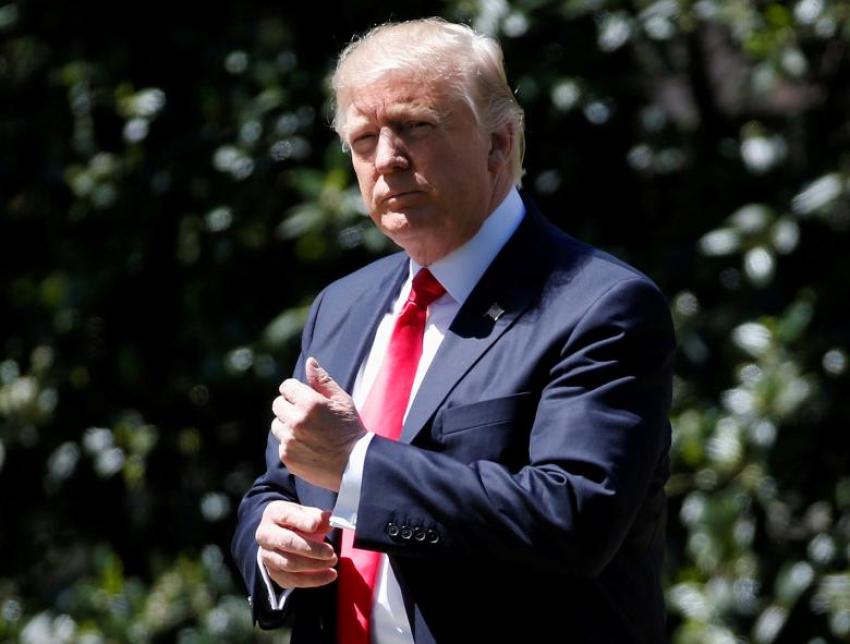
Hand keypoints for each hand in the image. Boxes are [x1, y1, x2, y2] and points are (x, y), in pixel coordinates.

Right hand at [256, 500, 337, 588]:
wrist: (280, 533)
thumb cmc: (295, 520)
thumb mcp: (305, 512)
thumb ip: (317, 516)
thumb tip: (328, 522)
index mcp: (274, 514)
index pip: (286, 516)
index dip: (302, 521)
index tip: (315, 525)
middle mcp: (266, 535)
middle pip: (287, 543)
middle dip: (311, 549)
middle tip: (330, 551)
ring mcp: (267, 556)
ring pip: (289, 564)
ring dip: (314, 565)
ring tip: (332, 561)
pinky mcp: (273, 573)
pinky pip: (292, 580)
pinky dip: (313, 580)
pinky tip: (329, 575)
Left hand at [271, 357, 366, 490]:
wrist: (356, 465)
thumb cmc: (351, 429)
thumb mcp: (342, 401)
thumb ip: (323, 381)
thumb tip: (309, 362)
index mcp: (310, 403)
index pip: (286, 387)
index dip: (295, 391)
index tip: (304, 398)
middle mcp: (296, 420)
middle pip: (278, 404)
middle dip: (289, 406)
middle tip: (307, 416)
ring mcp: (290, 440)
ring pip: (277, 425)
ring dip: (288, 426)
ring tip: (308, 432)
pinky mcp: (287, 457)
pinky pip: (281, 443)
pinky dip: (291, 444)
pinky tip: (308, 447)